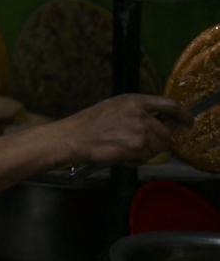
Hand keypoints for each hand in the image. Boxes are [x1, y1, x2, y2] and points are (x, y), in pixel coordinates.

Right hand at [58, 94, 190, 164]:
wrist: (73, 136)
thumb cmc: (89, 123)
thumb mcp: (115, 107)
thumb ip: (138, 111)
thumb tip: (159, 122)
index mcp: (134, 101)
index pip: (170, 105)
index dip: (183, 115)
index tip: (187, 121)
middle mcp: (140, 114)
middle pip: (166, 133)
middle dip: (158, 142)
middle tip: (142, 145)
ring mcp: (138, 131)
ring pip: (157, 148)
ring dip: (146, 152)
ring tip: (125, 148)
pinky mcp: (134, 147)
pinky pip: (145, 157)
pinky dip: (136, 159)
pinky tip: (121, 154)